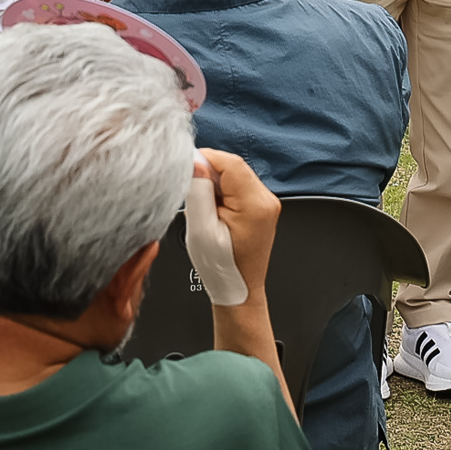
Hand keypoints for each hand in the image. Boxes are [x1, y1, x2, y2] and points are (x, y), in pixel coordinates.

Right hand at [195, 149, 278, 299]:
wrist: (237, 290)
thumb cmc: (221, 269)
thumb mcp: (201, 231)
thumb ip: (198, 192)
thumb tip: (195, 162)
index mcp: (255, 204)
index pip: (230, 162)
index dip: (205, 158)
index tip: (184, 167)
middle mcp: (266, 199)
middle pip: (233, 167)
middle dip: (208, 174)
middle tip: (191, 194)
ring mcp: (266, 203)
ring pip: (234, 176)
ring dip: (214, 185)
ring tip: (203, 210)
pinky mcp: (260, 207)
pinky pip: (237, 187)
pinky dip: (221, 193)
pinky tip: (212, 212)